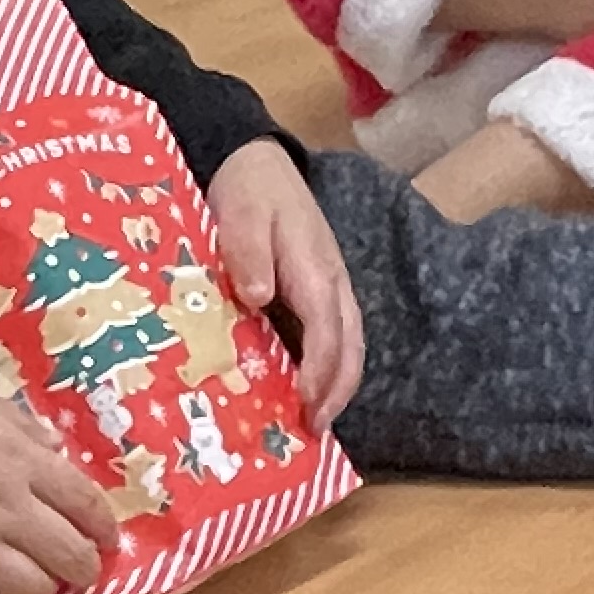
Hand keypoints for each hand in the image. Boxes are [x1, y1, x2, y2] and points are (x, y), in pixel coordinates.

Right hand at [0, 371, 115, 593]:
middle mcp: (6, 509)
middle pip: (67, 554)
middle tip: (80, 570)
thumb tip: (58, 450)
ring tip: (37, 592)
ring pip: (25, 589)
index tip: (108, 538)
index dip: (104, 526)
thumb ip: (26, 428)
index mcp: (23, 463)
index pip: (85, 503)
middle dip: (83, 568)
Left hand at [211, 136, 364, 425]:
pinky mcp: (318, 290)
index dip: (320, 371)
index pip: (328, 330)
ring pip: (348, 343)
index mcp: (315, 269)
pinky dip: (328, 367)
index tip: (307, 405)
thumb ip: (249, 253)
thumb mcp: (242, 214)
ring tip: (314, 422)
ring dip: (337, 384)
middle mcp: (332, 283)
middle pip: (350, 346)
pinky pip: (333, 335)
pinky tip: (305, 389)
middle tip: (315, 430)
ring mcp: (330, 287)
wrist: (257, 162)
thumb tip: (259, 298)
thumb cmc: (249, 191)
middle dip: (338, 391)